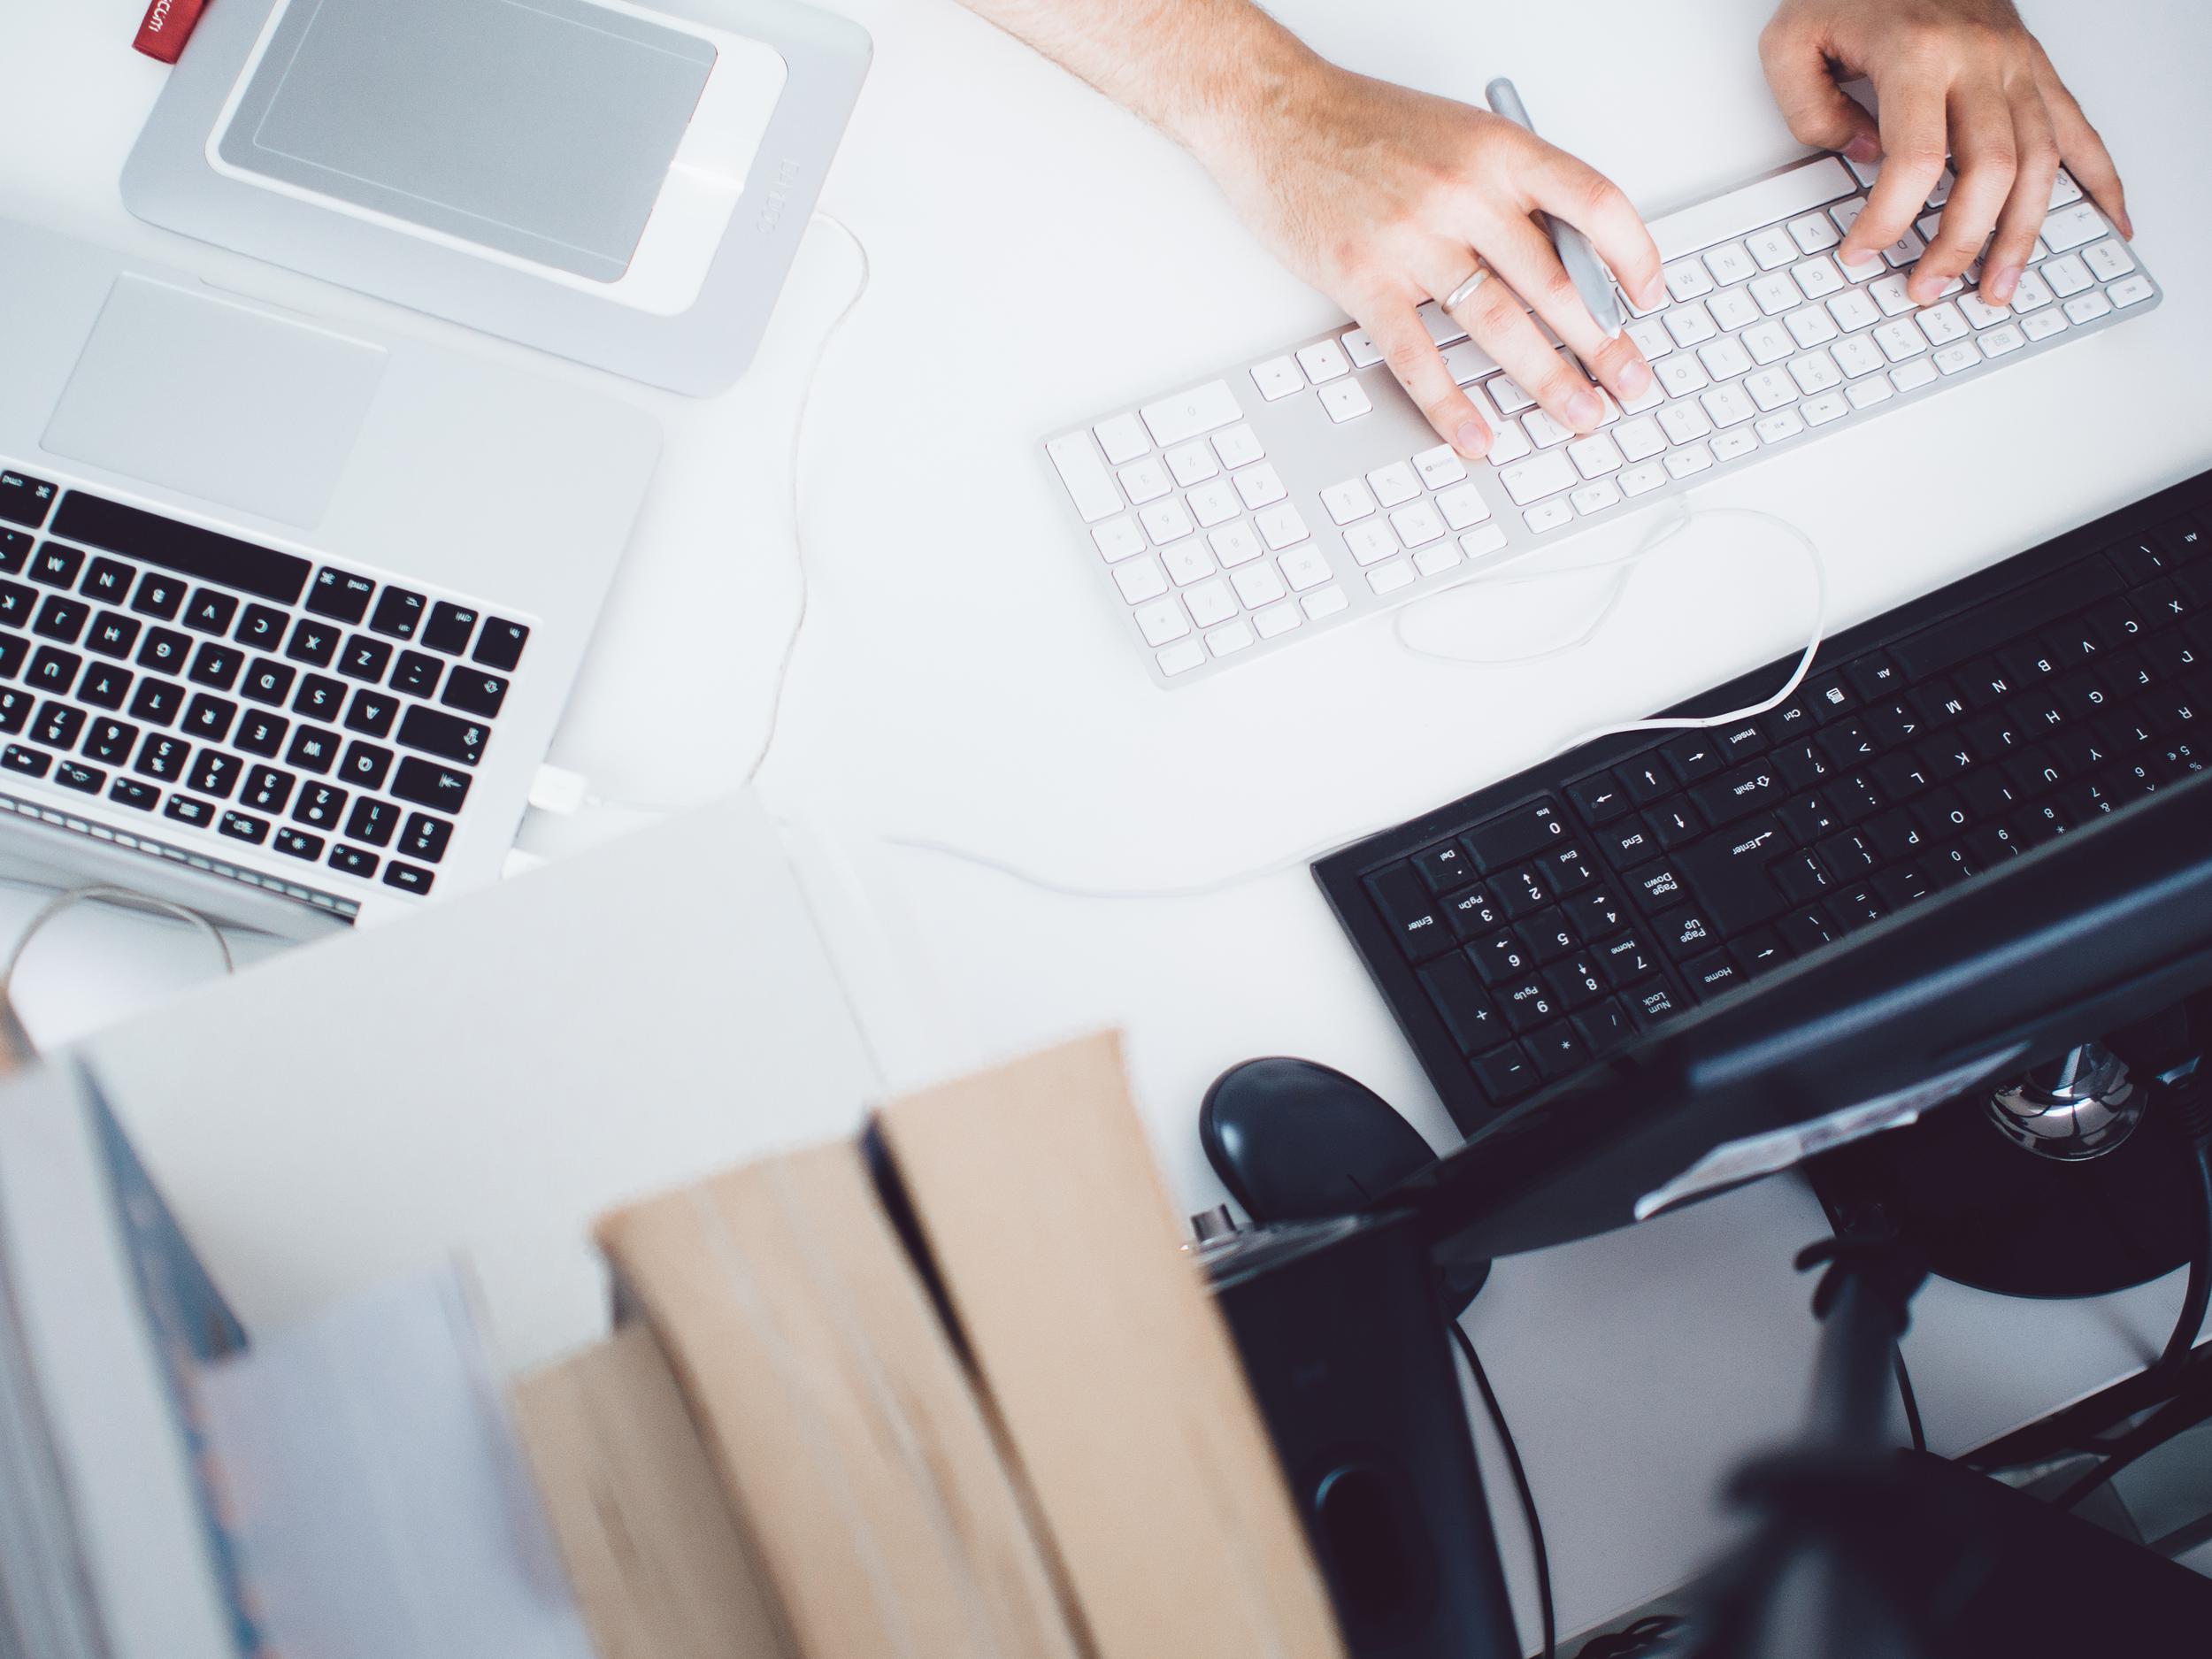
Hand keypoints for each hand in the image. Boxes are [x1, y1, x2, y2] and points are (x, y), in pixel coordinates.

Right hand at [1191, 62, 1668, 458]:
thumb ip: (1511, 190)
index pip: (1595, 203)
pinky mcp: (1363, 279)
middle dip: (1603, 344)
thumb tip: (1566, 263)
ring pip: (1499, 324)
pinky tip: (1476, 435)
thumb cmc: (1363, 124)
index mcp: (1499, 149)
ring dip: (1548, 380)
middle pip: (1556, 282)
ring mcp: (1412, 239)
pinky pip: (1418, 357)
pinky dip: (1451, 406)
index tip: (1648, 299)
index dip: (1635, 257)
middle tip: (1630, 384)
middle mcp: (1464, 192)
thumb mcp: (1459, 133)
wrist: (1273, 113)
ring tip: (1579, 414)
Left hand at [1759, 0, 2129, 307]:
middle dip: (1960, 243)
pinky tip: (2110, 221)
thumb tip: (1865, 160)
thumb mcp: (1792, 41)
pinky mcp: (2035, 67)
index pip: (1915, 159)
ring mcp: (2017, 63)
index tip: (1860, 253)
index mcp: (1918, 52)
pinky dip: (2101, 180)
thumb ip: (1810, 109)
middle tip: (1926, 288)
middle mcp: (1980, 58)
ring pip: (2040, 162)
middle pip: (1990, 170)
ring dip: (2022, 235)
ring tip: (1997, 288)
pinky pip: (2078, 129)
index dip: (1887, 220)